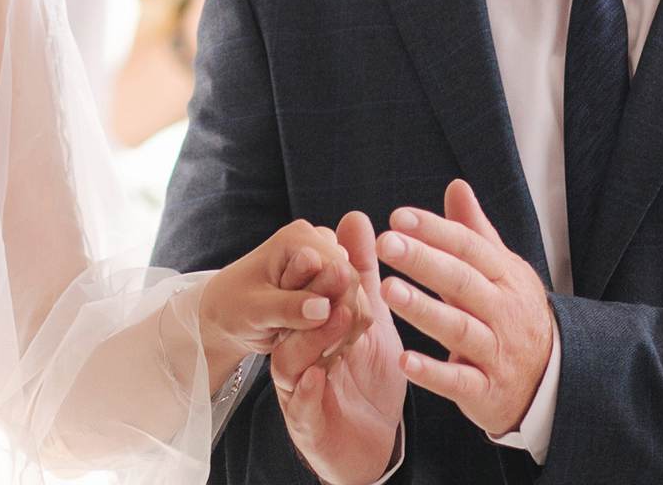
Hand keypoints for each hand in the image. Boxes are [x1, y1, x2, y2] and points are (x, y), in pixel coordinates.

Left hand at [199, 220, 358, 388]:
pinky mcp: (331, 285)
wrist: (225, 315)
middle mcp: (318, 244)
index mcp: (298, 238)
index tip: (317, 344)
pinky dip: (340, 332)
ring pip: (357, 301)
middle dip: (337, 321)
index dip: (334, 310)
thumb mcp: (254, 310)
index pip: (340, 273)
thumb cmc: (231, 307)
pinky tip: (320, 347)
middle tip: (314, 351)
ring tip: (314, 351)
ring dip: (340, 330)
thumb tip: (324, 308)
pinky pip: (353, 311)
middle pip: (352, 286)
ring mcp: (327, 264)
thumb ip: (288, 308)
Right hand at [272, 211, 405, 484]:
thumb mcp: (370, 319)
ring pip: (290, 361)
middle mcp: (298, 356)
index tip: (337, 249)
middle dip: (313, 298)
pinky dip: (307, 391)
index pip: (305, 294)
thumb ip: (362, 273)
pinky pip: (300, 407)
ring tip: (337, 319)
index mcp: (311, 328)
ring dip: (312, 338)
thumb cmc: (367, 378)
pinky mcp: (306, 425)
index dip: (317, 271)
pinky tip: (321, 375)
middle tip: (342, 274)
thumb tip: (355, 217)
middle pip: (292, 322)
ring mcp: (297, 390)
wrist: (372, 444)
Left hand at [376, 180, 552, 439]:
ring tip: (387, 290)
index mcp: (505, 278)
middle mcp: (503, 312)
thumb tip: (457, 186)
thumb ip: (475, 233)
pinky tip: (404, 360)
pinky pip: (459, 381)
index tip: (398, 217)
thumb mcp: (503, 272)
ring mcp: (497, 352)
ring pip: (459, 328)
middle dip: (424, 261)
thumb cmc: (515, 316)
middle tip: (387, 243)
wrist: (554, 381)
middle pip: (462, 282)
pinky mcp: (487, 391)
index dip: (435, 230)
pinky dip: (433, 373)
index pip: (469, 248)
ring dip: (423, 310)